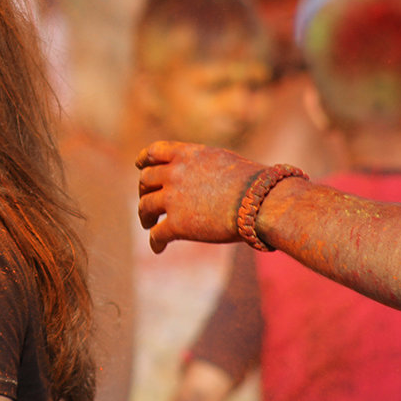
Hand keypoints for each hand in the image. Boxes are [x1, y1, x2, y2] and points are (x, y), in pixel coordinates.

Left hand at [136, 141, 263, 252]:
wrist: (260, 202)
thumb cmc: (253, 183)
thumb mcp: (223, 162)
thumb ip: (203, 166)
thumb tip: (200, 176)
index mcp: (187, 155)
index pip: (154, 152)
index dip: (144, 160)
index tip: (139, 165)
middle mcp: (175, 173)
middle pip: (146, 180)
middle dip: (144, 191)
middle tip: (148, 202)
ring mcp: (173, 199)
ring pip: (145, 207)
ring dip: (144, 216)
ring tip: (148, 225)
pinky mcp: (177, 224)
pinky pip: (157, 234)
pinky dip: (155, 242)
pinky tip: (158, 248)